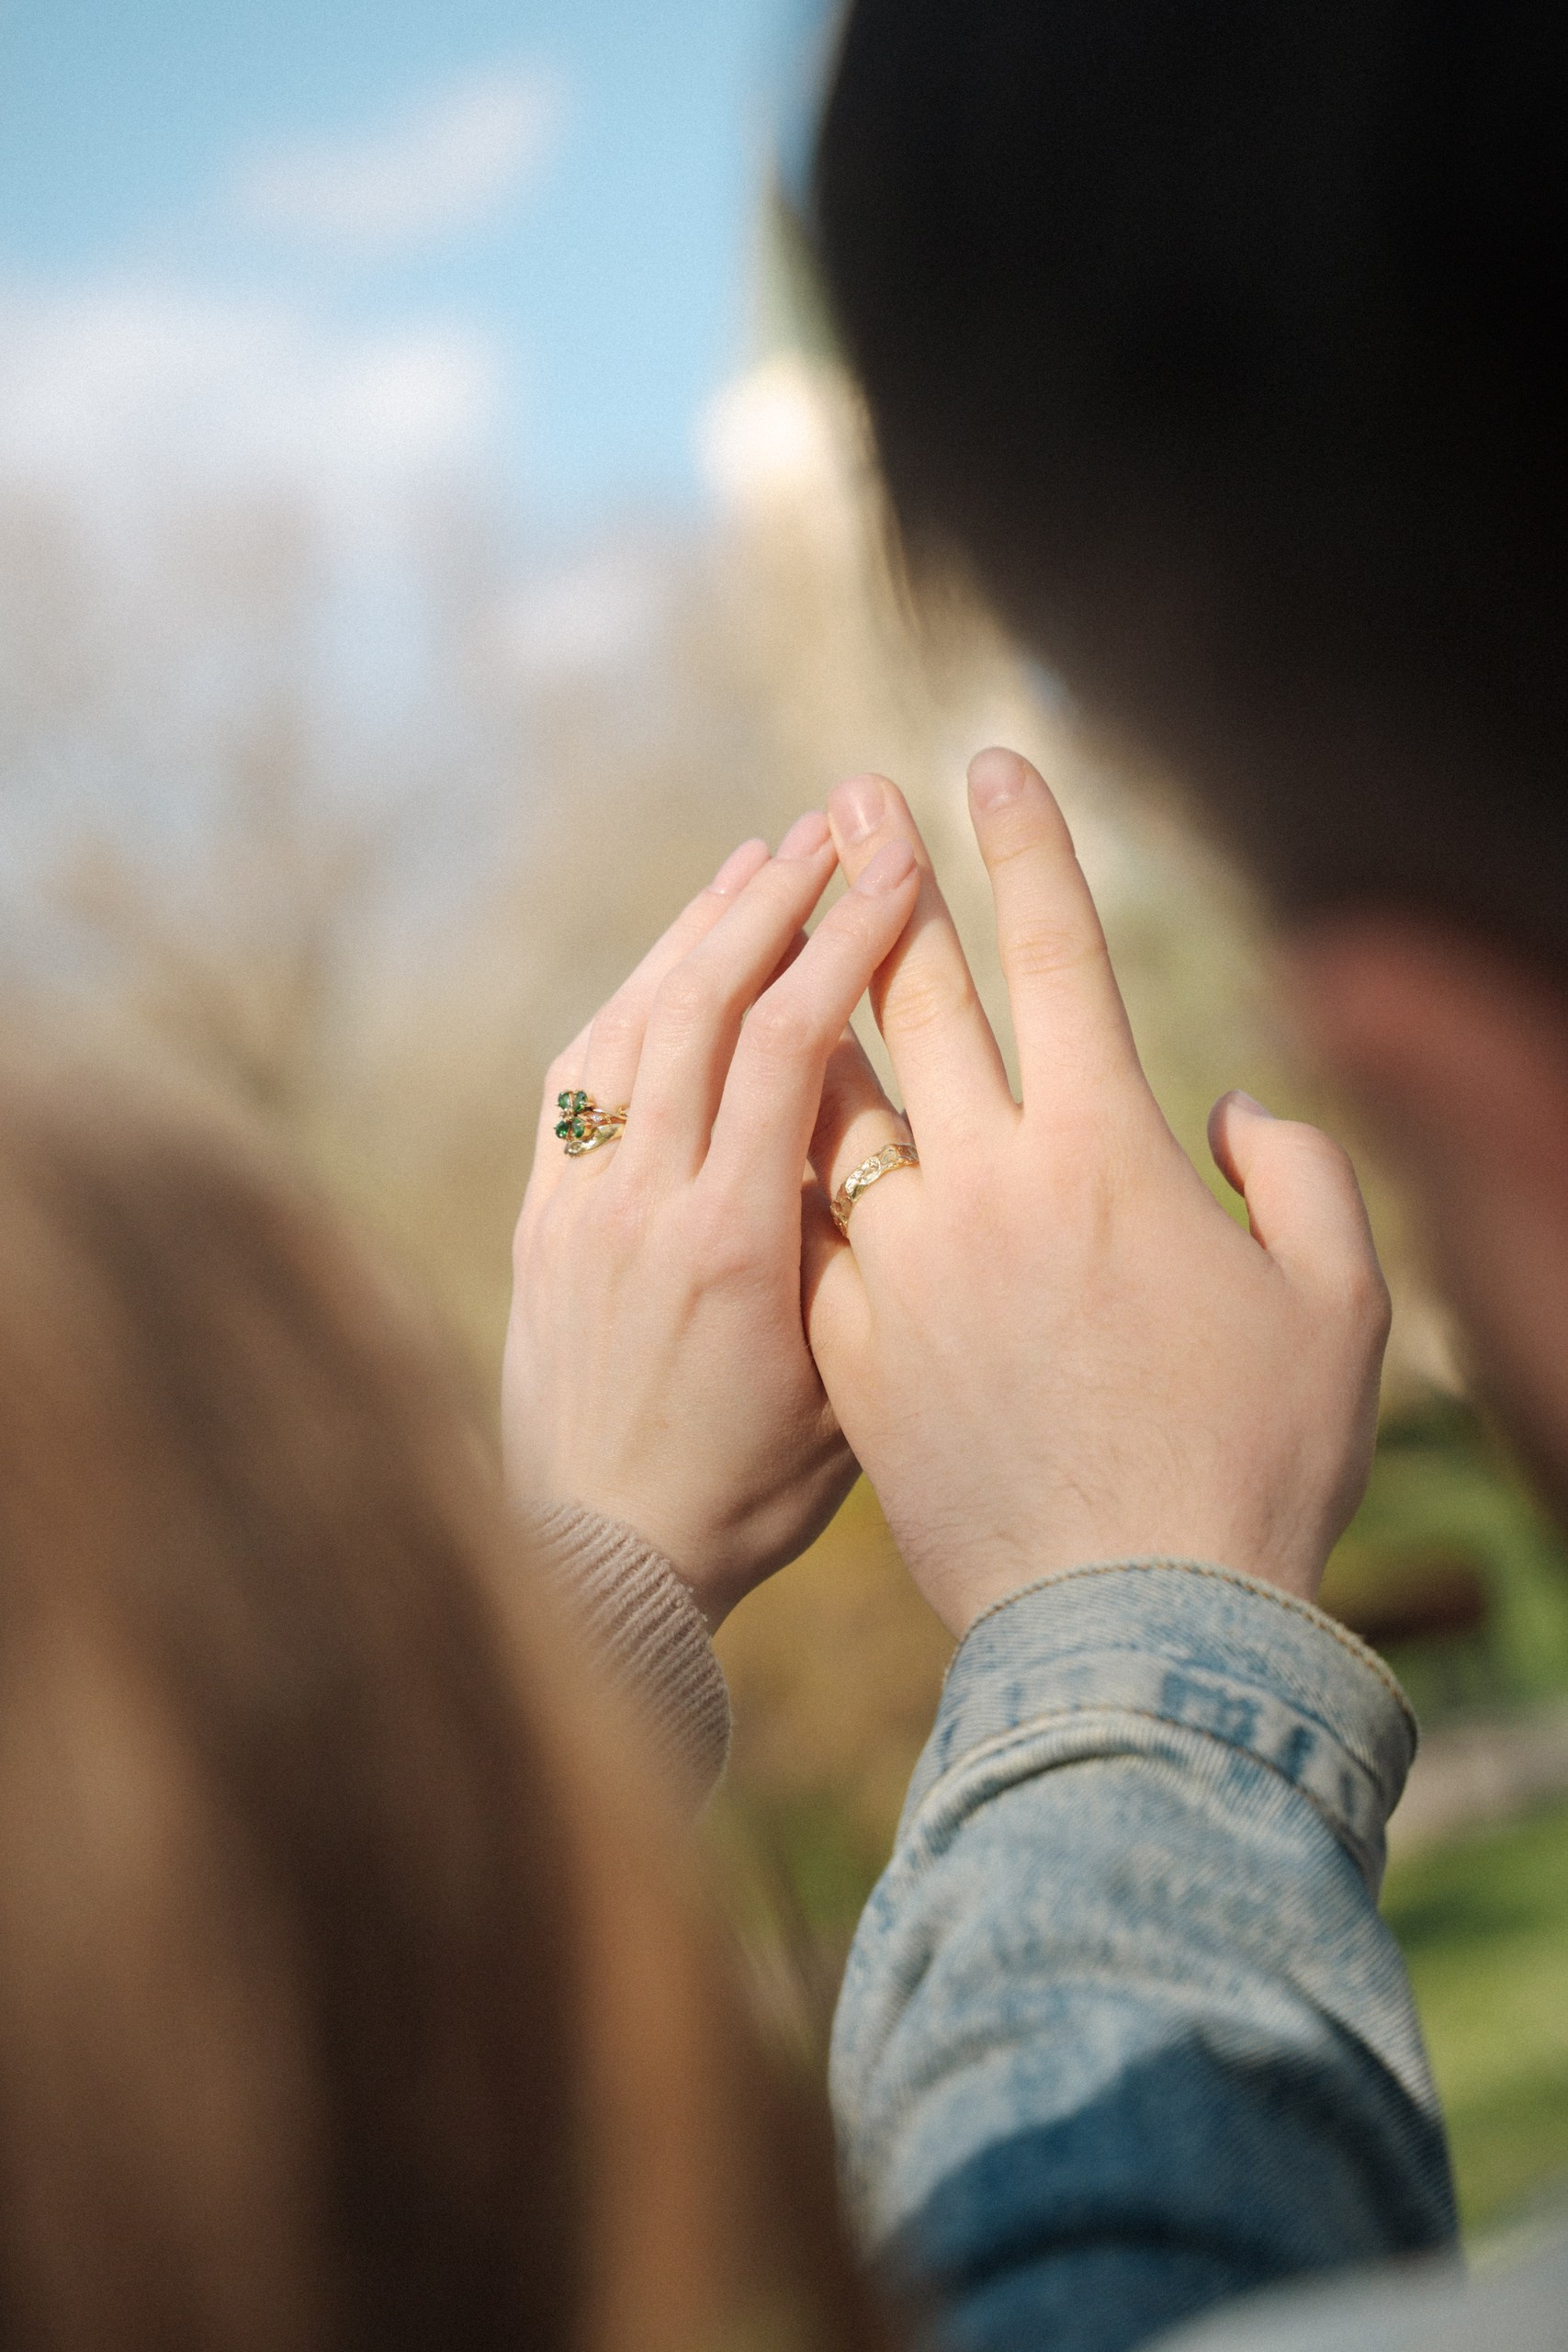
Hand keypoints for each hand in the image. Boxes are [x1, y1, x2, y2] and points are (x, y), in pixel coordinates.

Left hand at [504, 813, 920, 1629]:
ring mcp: (576, 1206)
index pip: (789, 1044)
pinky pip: (577, 1076)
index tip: (899, 864)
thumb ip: (866, 1256)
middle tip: (833, 821)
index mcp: (733, 1247)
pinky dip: (627, 999)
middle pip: (702, 1003)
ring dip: (697, 930)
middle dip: (774, 899)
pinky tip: (667, 962)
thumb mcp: (848, 1387)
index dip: (845, 939)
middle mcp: (641, 1207)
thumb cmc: (750, 1495)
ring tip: (758, 861)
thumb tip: (885, 1127)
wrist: (604, 1558)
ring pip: (633, 1024)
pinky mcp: (538, 1220)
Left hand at [802, 751, 1389, 1637]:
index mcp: (1108, 1154)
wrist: (1134, 1631)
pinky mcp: (842, 1344)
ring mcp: (899, 1265)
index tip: (987, 762)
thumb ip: (1300, 1177)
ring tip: (781, 932)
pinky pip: (799, 1215)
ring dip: (809, 1003)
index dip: (1025, 845)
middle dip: (880, 881)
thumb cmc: (1254, 1470)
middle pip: (917, 997)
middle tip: (847, 800)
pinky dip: (785, 1150)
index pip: (1061, 955)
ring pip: (833, 1099)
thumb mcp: (1335, 1309)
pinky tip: (761, 1112)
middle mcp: (987, 1186)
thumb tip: (1234, 1110)